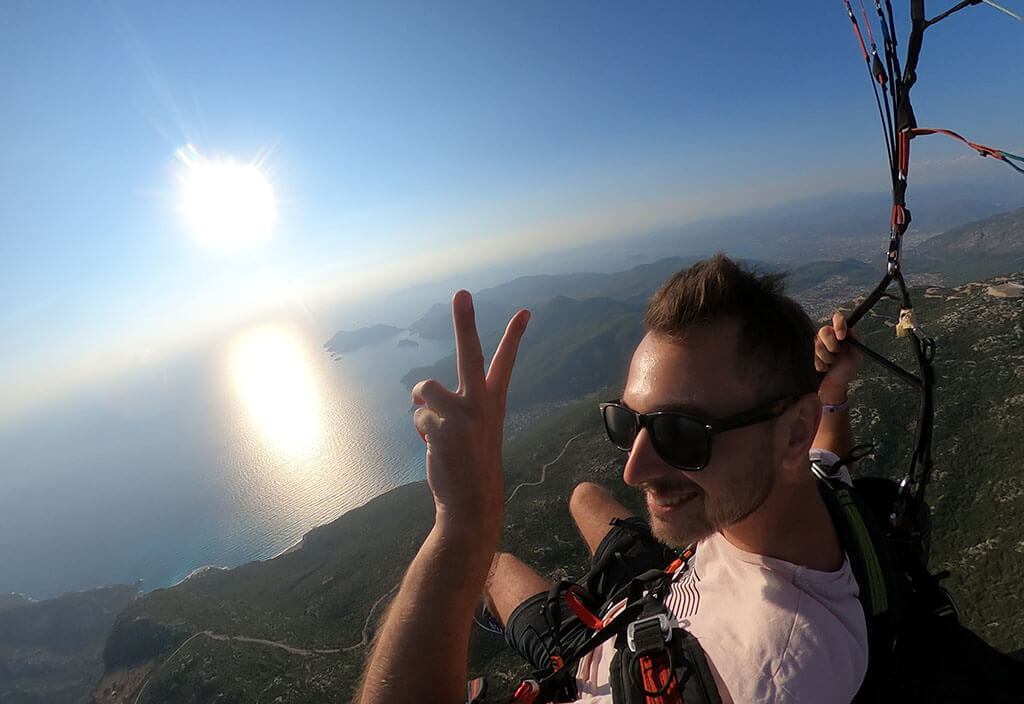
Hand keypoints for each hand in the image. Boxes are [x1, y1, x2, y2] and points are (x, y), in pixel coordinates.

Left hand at [411, 291, 529, 533]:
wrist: (473, 503)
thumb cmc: (471, 465)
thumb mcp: (477, 430)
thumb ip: (460, 406)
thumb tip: (423, 393)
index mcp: (493, 402)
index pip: (504, 362)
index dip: (514, 336)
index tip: (524, 312)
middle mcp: (481, 403)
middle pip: (471, 353)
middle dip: (466, 322)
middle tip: (462, 293)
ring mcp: (463, 415)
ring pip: (425, 388)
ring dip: (422, 404)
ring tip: (435, 427)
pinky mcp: (442, 428)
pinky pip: (418, 416)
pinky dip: (422, 430)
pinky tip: (435, 448)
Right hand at [815, 311, 862, 402]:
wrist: (835, 386)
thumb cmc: (846, 371)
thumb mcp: (857, 354)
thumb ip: (855, 340)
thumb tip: (850, 331)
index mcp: (842, 334)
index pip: (838, 318)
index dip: (838, 325)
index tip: (841, 336)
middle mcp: (830, 337)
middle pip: (824, 331)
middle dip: (832, 346)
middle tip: (837, 354)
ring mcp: (820, 345)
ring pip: (818, 344)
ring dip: (827, 358)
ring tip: (832, 363)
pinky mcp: (812, 354)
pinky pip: (813, 355)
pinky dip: (821, 364)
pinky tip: (826, 367)